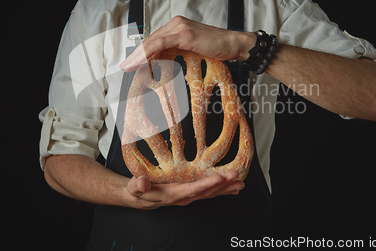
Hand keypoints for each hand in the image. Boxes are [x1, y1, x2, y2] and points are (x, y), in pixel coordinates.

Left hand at [120, 16, 255, 71]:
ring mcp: (179, 27)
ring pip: (152, 41)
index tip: (131, 64)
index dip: (141, 52)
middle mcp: (175, 23)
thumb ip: (177, 52)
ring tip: (128, 67)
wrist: (233, 44)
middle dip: (135, 54)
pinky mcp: (184, 33)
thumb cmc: (216, 49)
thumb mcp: (192, 50)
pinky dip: (148, 52)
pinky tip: (141, 61)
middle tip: (124, 67)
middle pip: (150, 40)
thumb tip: (161, 63)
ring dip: (138, 55)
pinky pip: (160, 43)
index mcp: (176, 26)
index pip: (153, 40)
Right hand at [125, 170, 244, 209]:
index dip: (206, 185)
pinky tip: (233, 189)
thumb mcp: (134, 187)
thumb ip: (138, 185)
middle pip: (206, 192)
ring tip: (240, 183)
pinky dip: (222, 190)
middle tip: (236, 177)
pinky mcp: (190, 194)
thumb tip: (143, 183)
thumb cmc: (138, 190)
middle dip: (222, 185)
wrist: (139, 197)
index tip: (219, 178)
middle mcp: (183, 197)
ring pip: (210, 193)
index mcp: (172, 194)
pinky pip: (208, 193)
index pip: (192, 190)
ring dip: (226, 188)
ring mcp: (188, 196)